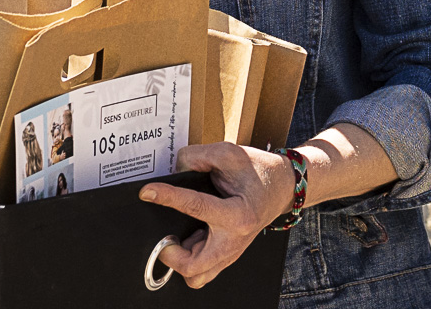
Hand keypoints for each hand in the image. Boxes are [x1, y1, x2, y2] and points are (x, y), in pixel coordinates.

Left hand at [138, 143, 295, 288]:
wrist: (282, 186)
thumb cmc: (259, 171)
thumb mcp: (230, 154)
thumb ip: (199, 156)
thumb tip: (175, 168)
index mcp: (237, 214)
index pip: (195, 207)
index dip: (167, 197)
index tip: (148, 192)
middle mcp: (234, 239)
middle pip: (192, 266)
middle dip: (170, 253)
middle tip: (164, 234)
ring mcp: (232, 251)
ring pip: (197, 276)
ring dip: (181, 260)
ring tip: (180, 238)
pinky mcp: (228, 255)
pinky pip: (203, 270)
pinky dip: (191, 258)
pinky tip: (193, 237)